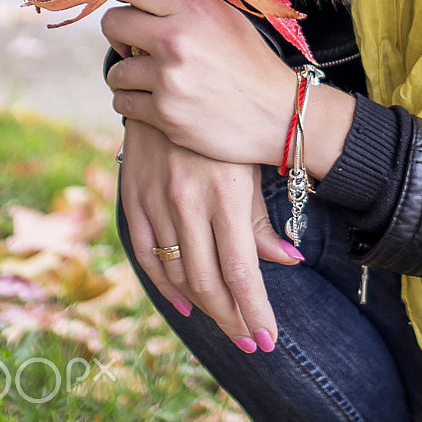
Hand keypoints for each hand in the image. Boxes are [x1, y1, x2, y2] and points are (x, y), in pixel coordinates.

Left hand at [102, 0, 355, 176]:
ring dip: (127, 75)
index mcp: (194, 7)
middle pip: (112, 22)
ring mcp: (168, 78)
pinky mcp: (164, 114)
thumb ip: (182, 2)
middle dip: (118, 33)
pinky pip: (122, 103)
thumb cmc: (251, 61)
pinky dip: (133, 103)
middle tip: (132, 43)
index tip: (121, 2)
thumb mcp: (225, 16)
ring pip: (114, 70)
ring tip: (150, 78)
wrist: (279, 114)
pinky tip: (154, 100)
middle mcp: (177, 38)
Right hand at [118, 117, 300, 350]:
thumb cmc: (224, 127)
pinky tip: (185, 303)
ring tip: (227, 324)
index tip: (268, 340)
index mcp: (225, 192)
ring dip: (204, 308)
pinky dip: (166, 285)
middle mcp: (188, 201)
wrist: (170, 81)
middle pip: (208, 282)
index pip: (240, 270)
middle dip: (232, 319)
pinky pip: (147, 255)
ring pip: (177, 274)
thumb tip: (288, 263)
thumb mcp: (248, 167)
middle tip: (251, 340)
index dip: (253, 311)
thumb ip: (261, 221)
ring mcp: (156, 201)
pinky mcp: (133, 198)